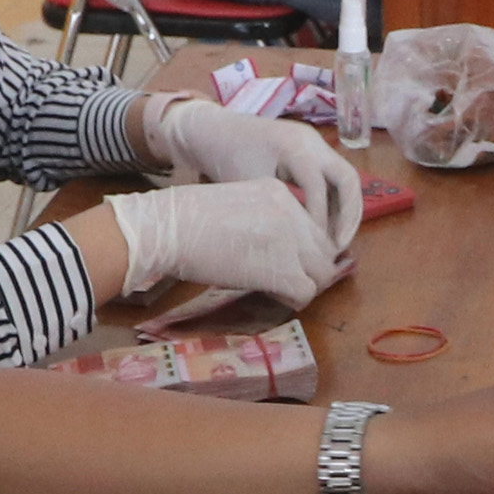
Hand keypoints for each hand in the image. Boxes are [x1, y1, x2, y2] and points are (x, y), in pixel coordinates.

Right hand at [104, 180, 342, 305]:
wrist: (169, 228)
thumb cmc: (187, 220)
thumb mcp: (236, 205)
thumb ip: (263, 220)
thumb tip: (273, 249)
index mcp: (281, 193)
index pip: (314, 226)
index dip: (304, 249)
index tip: (287, 261)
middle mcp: (293, 213)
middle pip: (324, 249)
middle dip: (312, 268)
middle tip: (290, 281)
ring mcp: (290, 241)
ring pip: (322, 272)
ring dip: (305, 285)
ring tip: (280, 290)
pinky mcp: (282, 269)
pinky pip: (307, 292)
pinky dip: (294, 299)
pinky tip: (273, 295)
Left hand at [146, 93, 358, 248]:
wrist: (213, 131)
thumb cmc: (226, 158)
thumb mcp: (250, 186)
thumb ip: (278, 211)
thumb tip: (302, 244)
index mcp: (294, 146)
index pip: (319, 187)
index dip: (321, 220)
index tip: (316, 248)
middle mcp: (312, 141)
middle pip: (348, 179)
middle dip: (349, 215)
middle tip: (340, 247)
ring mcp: (314, 144)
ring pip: (345, 179)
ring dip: (345, 211)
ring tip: (336, 243)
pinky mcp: (311, 151)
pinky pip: (332, 178)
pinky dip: (333, 203)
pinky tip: (325, 228)